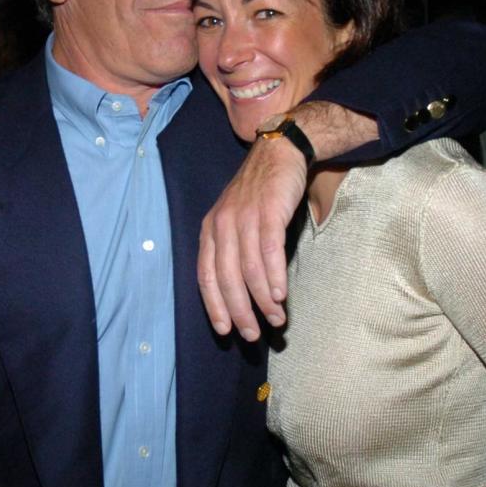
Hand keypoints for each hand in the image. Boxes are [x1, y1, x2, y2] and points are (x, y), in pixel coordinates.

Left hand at [198, 135, 307, 340]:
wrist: (278, 152)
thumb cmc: (259, 192)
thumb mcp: (236, 219)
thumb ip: (235, 250)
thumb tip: (245, 293)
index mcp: (210, 229)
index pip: (205, 276)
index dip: (214, 305)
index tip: (225, 330)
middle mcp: (222, 225)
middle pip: (226, 278)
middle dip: (239, 311)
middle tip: (252, 334)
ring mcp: (244, 217)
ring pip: (248, 269)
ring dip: (262, 300)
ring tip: (276, 319)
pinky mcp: (268, 211)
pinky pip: (268, 251)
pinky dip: (273, 276)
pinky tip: (280, 295)